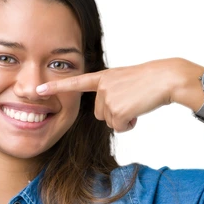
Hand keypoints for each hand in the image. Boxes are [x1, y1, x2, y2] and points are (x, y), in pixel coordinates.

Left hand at [37, 58, 203, 132]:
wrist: (166, 79)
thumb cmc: (152, 81)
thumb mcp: (127, 81)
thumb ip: (113, 92)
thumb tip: (112, 114)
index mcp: (104, 77)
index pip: (76, 82)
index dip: (56, 87)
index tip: (37, 90)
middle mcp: (102, 86)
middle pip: (101, 112)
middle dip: (116, 113)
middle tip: (133, 101)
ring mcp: (108, 97)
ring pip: (110, 120)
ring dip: (124, 118)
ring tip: (138, 104)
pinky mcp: (116, 109)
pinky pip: (119, 126)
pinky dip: (130, 123)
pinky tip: (139, 110)